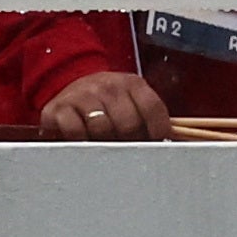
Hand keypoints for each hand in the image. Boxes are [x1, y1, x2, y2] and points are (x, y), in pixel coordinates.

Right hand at [38, 71, 170, 141]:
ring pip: (101, 127)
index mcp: (131, 83)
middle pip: (128, 122)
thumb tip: (179, 143)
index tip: (158, 147)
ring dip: (105, 144)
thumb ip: (149, 118)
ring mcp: (81, 95)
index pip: (153, 108)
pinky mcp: (57, 109)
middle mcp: (107, 86)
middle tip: (128, 153)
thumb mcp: (130, 101)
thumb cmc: (106, 104)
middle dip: (131, 142)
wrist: (67, 85)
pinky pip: (74, 131)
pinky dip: (80, 142)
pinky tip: (83, 144)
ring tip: (105, 148)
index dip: (159, 131)